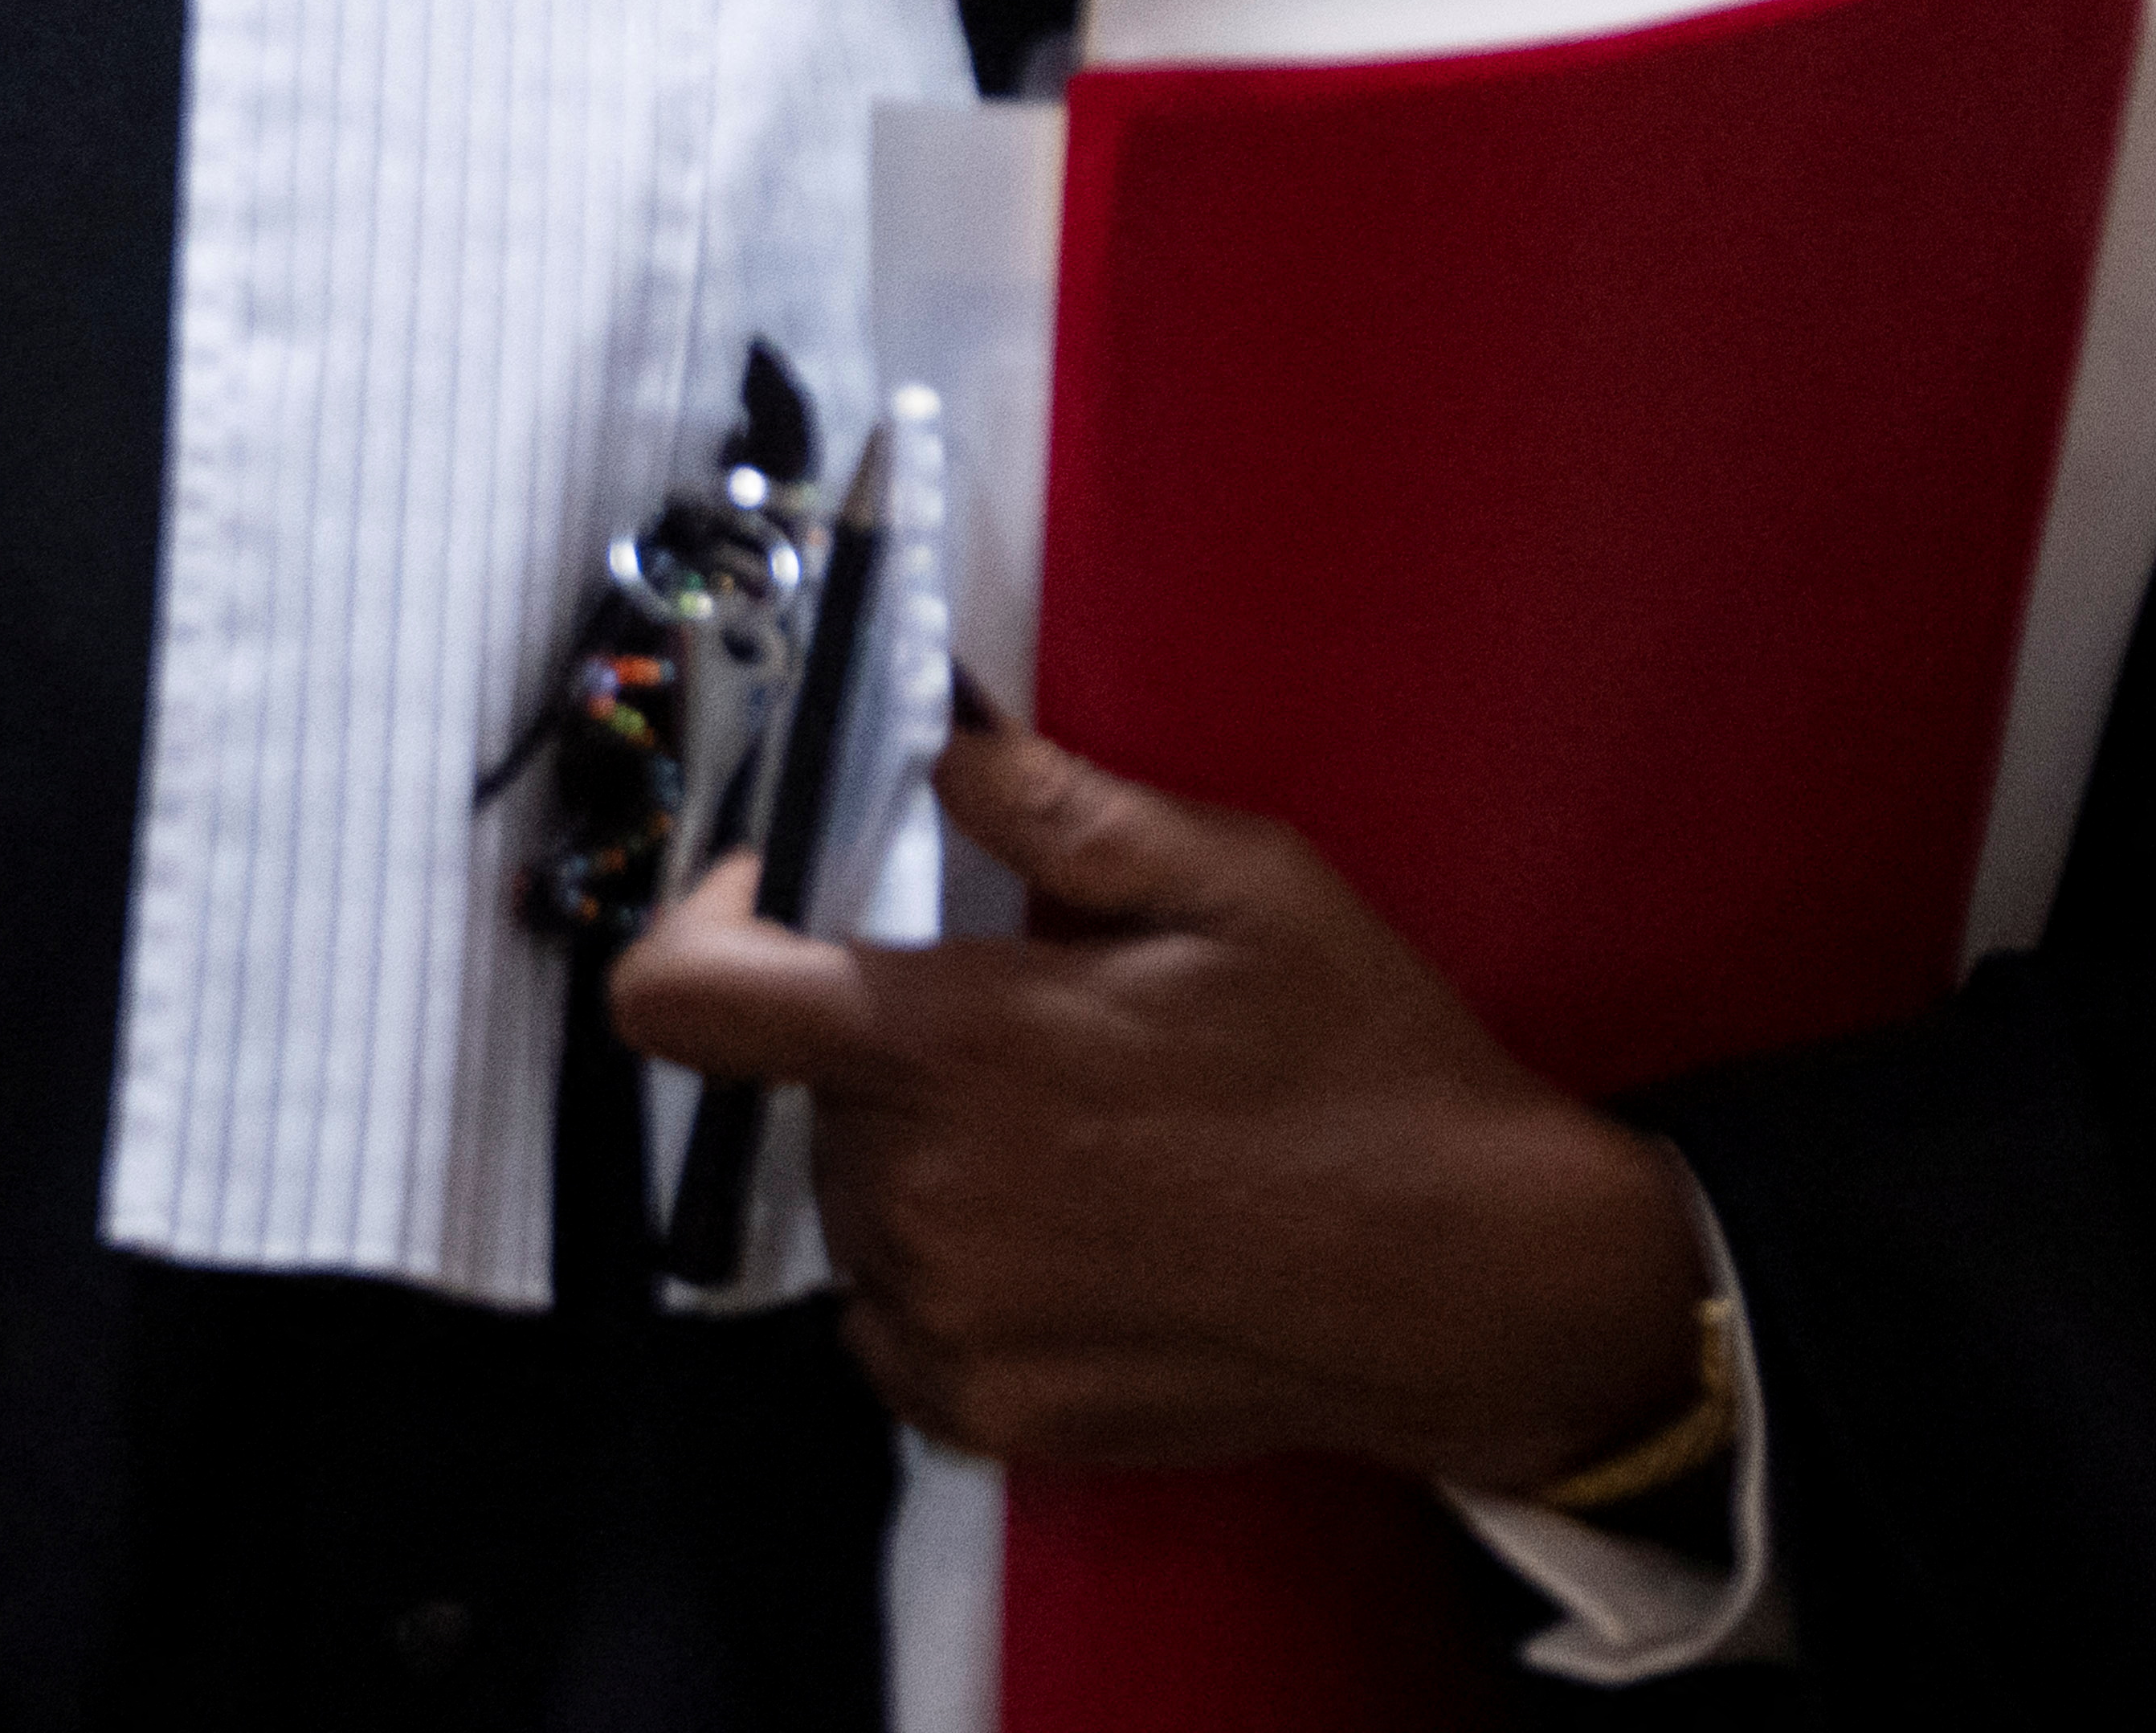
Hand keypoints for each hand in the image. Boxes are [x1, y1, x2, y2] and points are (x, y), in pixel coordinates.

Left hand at [604, 725, 1710, 1488]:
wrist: (1466, 1279)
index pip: (689, 1000)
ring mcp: (947, 1323)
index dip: (700, 927)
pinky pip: (895, 1321)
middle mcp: (922, 1196)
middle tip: (1040, 1024)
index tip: (778, 897)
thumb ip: (1062, 810)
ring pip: (851, 1205)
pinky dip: (953, 1270)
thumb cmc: (1361, 1067)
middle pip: (803, 1093)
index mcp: (965, 1046)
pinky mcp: (982, 1415)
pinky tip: (1082, 1235)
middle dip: (888, 1042)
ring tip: (1084, 1138)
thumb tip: (937, 741)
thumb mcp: (1243, 886)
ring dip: (923, 1157)